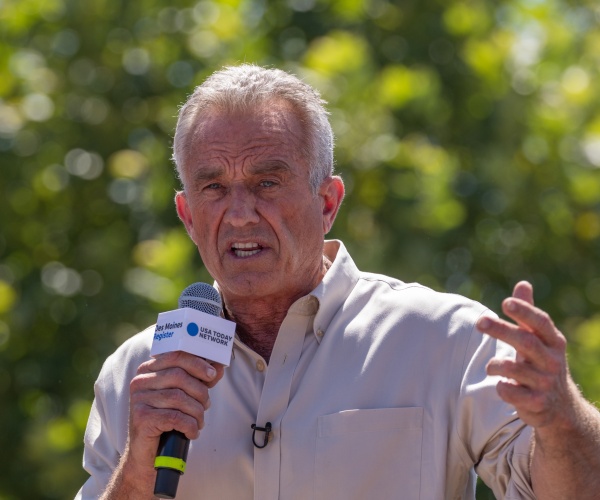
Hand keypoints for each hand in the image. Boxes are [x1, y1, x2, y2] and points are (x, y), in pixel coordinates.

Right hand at [127, 351, 223, 472]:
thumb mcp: (184, 395)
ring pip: (179, 397)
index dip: (197, 363)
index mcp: (148, 369)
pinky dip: (190, 425)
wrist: (147, 454)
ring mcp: (139, 399)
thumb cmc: (167, 420)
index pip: (176, 356)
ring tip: (199, 421)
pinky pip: (175, 417)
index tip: (212, 374)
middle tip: (207, 404)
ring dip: (197, 411)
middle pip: (179, 376)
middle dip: (200, 391)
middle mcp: (140, 381)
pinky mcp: (142, 418)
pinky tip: (192, 432)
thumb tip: (218, 367)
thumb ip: (199, 379)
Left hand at [476, 281, 577, 429]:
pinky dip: (503, 387)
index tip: (505, 302)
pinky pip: (514, 393)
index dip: (525, 311)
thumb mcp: (538, 339)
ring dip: (496, 364)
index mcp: (553, 342)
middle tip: (480, 322)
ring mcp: (546, 383)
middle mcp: (553, 361)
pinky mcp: (537, 403)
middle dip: (502, 330)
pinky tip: (501, 385)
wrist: (560, 408)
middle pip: (526, 342)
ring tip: (491, 366)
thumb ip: (528, 313)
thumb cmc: (541, 364)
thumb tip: (523, 283)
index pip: (541, 322)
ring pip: (517, 369)